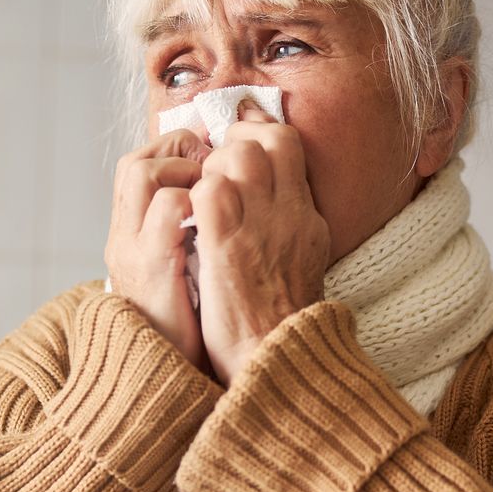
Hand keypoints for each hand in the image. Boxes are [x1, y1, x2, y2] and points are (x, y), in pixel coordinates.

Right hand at [104, 127, 209, 371]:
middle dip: (177, 150)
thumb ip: (189, 241)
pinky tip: (215, 211)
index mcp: (130, 237)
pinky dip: (191, 197)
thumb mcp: (182, 276)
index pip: (138, 167)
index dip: (174, 152)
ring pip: (141, 172)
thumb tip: (221, 206)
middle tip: (214, 161)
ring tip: (214, 185)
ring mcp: (131, 249)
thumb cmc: (189, 331)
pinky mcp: (150, 265)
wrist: (166, 381)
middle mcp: (123, 237)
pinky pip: (165, 207)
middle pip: (134, 162)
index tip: (209, 154)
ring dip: (183, 168)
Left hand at [190, 102, 329, 385]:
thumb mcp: (304, 264)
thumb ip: (290, 226)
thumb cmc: (280, 324)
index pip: (288, 145)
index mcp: (307, 220)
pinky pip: (209, 191)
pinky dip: (192, 192)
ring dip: (211, 166)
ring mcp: (259, 226)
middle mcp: (289, 214)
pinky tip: (185, 212)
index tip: (237, 134)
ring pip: (238, 156)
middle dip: (231, 142)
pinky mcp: (227, 244)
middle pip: (265, 140)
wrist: (277, 361)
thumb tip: (278, 201)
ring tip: (198, 192)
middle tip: (209, 162)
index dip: (258, 130)